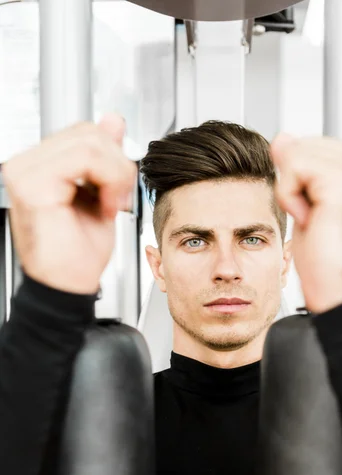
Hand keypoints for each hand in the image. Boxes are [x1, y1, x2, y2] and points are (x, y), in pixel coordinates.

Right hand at [2, 114, 135, 293]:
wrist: (68, 287)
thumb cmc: (78, 254)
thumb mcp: (100, 194)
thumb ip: (104, 156)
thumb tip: (112, 120)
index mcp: (38, 167)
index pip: (82, 133)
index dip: (112, 157)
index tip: (117, 190)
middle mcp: (26, 165)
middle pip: (87, 132)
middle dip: (117, 165)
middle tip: (118, 199)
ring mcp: (25, 172)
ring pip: (90, 141)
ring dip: (115, 175)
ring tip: (111, 205)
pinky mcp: (33, 184)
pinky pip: (86, 157)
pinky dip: (109, 181)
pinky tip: (106, 207)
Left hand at [271, 135, 341, 312]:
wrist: (338, 292)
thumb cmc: (329, 257)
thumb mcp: (309, 201)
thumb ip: (300, 165)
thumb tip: (283, 138)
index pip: (313, 144)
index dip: (302, 180)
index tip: (319, 211)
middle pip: (303, 144)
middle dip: (295, 183)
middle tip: (315, 217)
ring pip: (295, 153)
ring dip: (291, 191)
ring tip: (314, 219)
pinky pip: (292, 167)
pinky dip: (289, 196)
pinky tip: (309, 219)